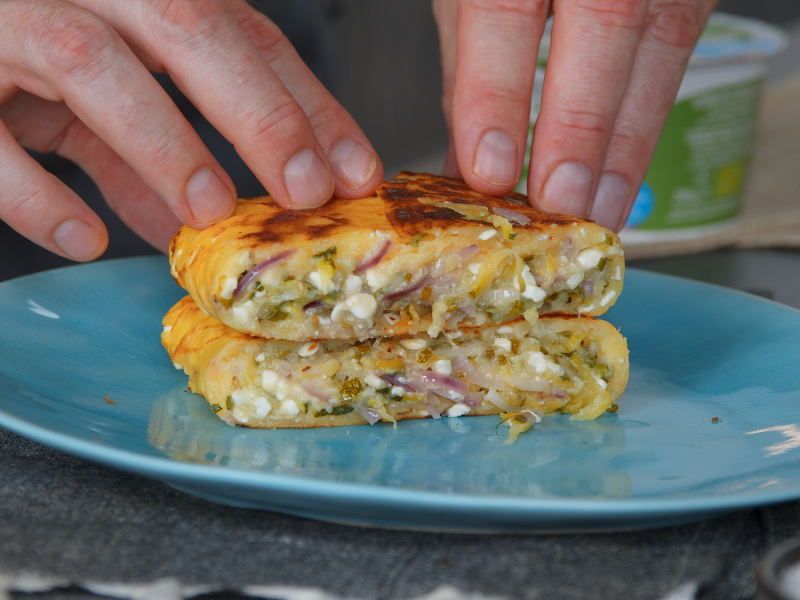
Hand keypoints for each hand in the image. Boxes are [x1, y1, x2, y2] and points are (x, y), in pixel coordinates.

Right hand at [0, 0, 382, 258]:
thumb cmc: (22, 60)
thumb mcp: (105, 91)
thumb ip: (159, 143)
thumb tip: (211, 219)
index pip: (245, 32)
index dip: (308, 102)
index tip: (356, 172)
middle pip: (184, 23)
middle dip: (258, 111)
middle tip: (306, 189)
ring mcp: (8, 22)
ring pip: (90, 64)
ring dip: (162, 143)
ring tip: (209, 211)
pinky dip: (40, 196)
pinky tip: (89, 241)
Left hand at [434, 0, 717, 230]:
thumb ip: (470, 65)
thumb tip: (466, 162)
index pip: (505, 7)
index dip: (496, 90)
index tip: (490, 168)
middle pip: (602, 23)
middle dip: (579, 126)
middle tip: (558, 206)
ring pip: (658, 43)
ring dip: (627, 143)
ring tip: (598, 214)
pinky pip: (678, 50)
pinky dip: (647, 122)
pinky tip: (625, 176)